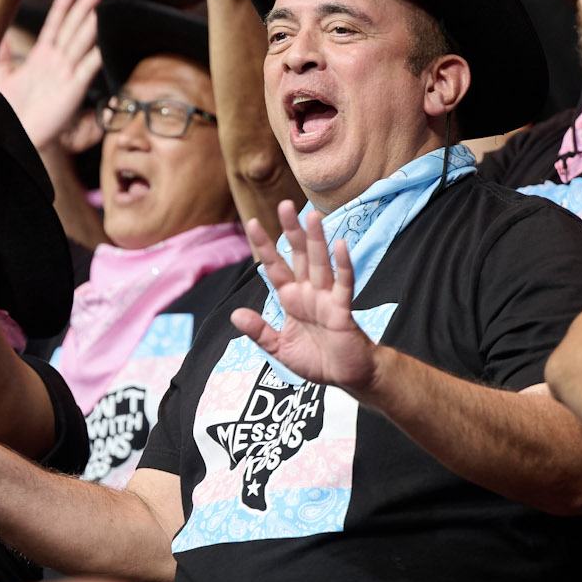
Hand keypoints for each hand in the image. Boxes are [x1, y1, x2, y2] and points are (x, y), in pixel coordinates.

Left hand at [0, 0, 103, 151]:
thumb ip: (4, 56)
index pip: (53, 27)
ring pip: (80, 45)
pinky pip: (86, 70)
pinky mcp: (73, 91)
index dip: (61, 9)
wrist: (16, 135)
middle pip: (72, 30)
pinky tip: (103, 43)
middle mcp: (57, 64)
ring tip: (101, 7)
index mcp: (41, 59)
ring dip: (91, 26)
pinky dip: (95, 57)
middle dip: (82, 9)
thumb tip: (2, 37)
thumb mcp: (3, 78)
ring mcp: (67, 76)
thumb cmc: (10, 110)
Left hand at [227, 203, 378, 391]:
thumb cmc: (316, 360)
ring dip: (317, 240)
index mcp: (291, 298)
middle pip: (299, 256)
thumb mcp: (279, 349)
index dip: (264, 246)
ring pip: (320, 263)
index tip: (254, 222)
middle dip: (292, 231)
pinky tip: (341, 245)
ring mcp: (326, 298)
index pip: (274, 267)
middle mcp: (308, 292)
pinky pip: (343, 284)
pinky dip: (343, 265)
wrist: (346, 376)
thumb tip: (235, 315)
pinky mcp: (342, 310)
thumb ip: (259, 332)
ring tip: (312, 215)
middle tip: (285, 204)